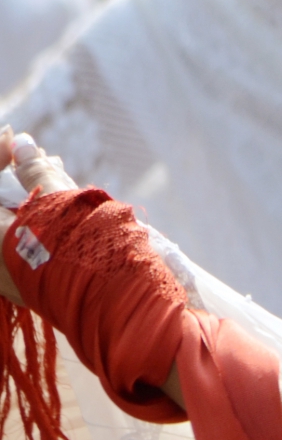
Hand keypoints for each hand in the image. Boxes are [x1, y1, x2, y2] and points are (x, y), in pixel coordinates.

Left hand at [0, 126, 79, 306]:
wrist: (111, 301)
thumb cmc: (82, 248)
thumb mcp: (59, 201)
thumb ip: (35, 171)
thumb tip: (21, 142)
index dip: (0, 155)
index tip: (17, 138)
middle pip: (0, 204)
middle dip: (13, 176)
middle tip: (38, 157)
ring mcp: (4, 273)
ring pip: (8, 224)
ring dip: (25, 197)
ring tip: (55, 176)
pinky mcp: (22, 284)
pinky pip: (16, 242)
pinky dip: (32, 221)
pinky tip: (55, 207)